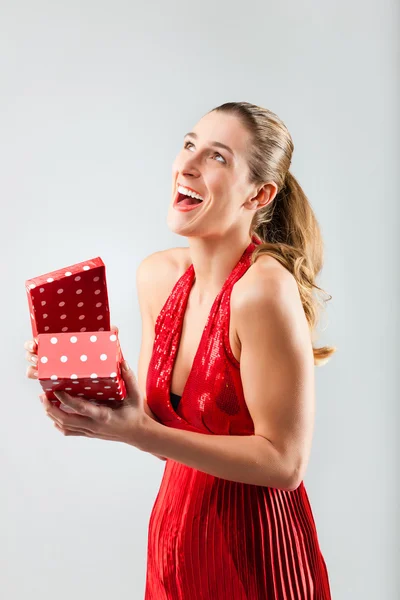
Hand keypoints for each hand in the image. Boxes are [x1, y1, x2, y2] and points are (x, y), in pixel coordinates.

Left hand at [25, 325, 166, 459]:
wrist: (137, 433)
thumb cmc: (135, 412)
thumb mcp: (135, 394)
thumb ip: (128, 377)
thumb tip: (121, 360)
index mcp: (104, 415)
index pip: (80, 408)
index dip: (66, 400)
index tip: (57, 390)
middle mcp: (94, 425)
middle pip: (66, 421)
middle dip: (50, 409)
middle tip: (42, 396)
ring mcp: (90, 431)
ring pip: (65, 427)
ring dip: (52, 415)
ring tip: (44, 402)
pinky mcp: (89, 433)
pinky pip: (69, 431)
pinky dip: (59, 424)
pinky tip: (54, 416)